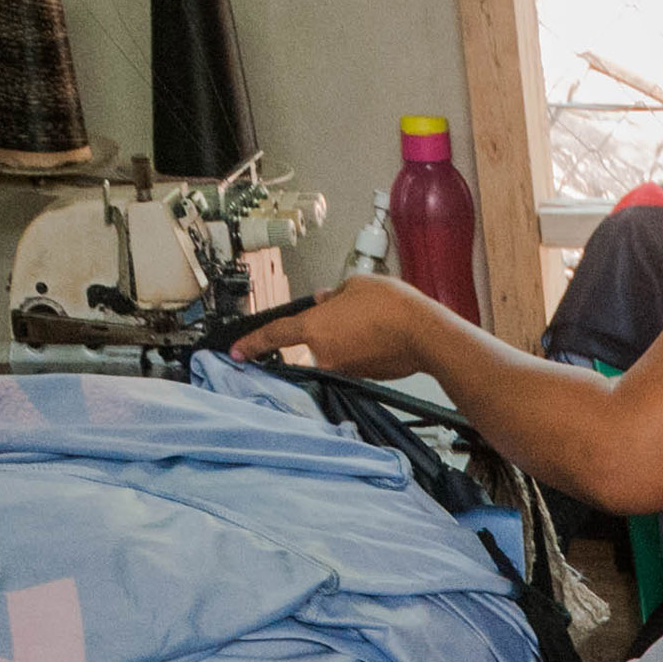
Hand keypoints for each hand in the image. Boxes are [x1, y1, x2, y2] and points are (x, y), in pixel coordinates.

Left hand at [232, 273, 464, 380]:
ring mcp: (345, 369)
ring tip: (373, 321)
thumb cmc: (392, 307)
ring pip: (336, 350)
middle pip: (312, 341)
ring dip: (347, 337)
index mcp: (315, 328)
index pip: (274, 336)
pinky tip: (382, 335)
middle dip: (325, 328)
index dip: (252, 343)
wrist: (425, 335)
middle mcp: (325, 354)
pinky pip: (354, 359)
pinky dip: (362, 348)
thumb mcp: (356, 285)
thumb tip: (326, 300)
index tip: (237, 351)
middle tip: (351, 313)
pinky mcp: (365, 377)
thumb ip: (334, 294)